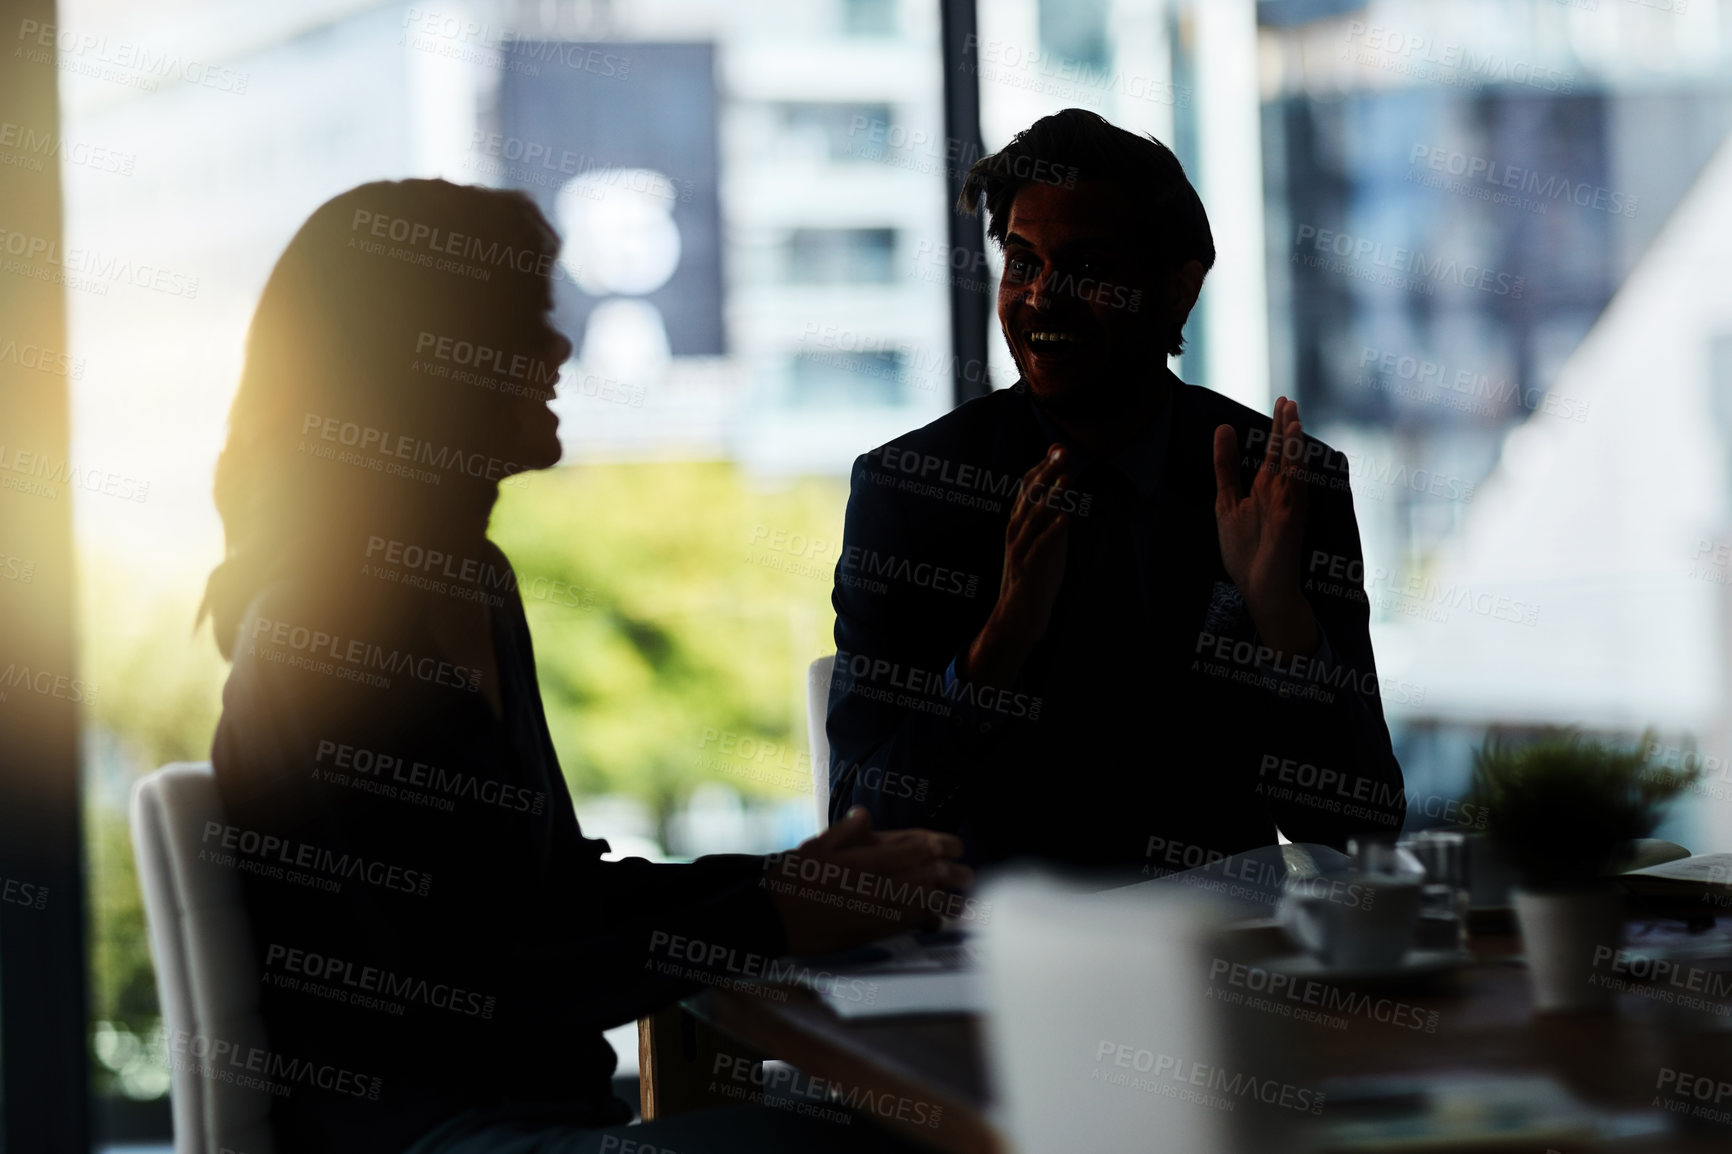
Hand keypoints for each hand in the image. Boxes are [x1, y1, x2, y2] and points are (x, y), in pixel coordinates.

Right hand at [765, 807, 972, 956]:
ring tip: (961, 897)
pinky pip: (906, 927)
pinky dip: (926, 921)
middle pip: (925, 877)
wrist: (771, 920)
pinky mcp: (869, 934)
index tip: (954, 845)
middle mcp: (872, 887)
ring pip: (921, 905)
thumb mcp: (814, 846)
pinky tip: (936, 918)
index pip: (911, 849)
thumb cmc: (791, 879)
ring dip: (946, 900)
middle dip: (951, 874)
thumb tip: (866, 815)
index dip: (938, 846)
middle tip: (966, 872)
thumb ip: (844, 831)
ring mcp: (873, 913)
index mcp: (861, 860)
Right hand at [963, 444, 1071, 686]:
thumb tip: (1065, 484)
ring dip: (1050, 497)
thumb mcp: (1045, 538)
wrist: (1020, 614)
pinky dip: (1052, 531)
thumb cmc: (1035, 573)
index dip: (1043, 467)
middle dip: (1047, 473)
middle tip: (1063, 453)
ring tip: (1066, 479)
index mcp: (1018, 522)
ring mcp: (1019, 549)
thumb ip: (1053, 512)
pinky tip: (1065, 518)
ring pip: (1034, 518)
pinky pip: (1040, 547)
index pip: (1027, 487)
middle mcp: (1015, 531)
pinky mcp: (1027, 569)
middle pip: (1030, 497)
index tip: (1059, 448)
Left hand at [1212, 397, 1317, 656]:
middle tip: (1288, 399)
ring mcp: (1287, 506)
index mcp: (1265, 489)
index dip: (1276, 427)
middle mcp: (1279, 494)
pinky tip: (1295, 454)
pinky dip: (1296, 472)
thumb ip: (1226, 468)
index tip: (1281, 401)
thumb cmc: (1246, 552)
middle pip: (1284, 454)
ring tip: (1292, 416)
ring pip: (1293, 469)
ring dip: (1293, 444)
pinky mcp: (1290, 521)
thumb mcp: (1227, 502)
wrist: (1260, 590)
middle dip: (1286, 427)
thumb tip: (1223, 429)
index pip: (1273, 451)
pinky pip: (1296, 492)